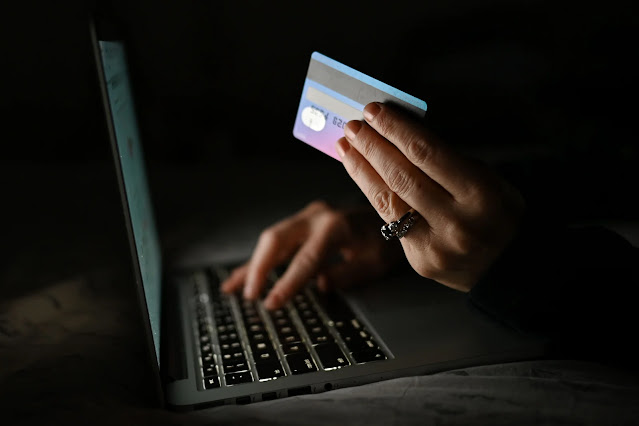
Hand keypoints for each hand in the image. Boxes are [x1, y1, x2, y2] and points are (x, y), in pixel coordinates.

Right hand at [221, 201, 403, 308]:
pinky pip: (277, 241)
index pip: (306, 259)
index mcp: (336, 227)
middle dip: (259, 268)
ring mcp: (307, 216)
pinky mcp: (303, 222)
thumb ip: (348, 274)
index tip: (271, 303)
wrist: (392, 213)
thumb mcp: (376, 262)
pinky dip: (260, 259)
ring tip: (232, 288)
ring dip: (253, 264)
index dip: (287, 283)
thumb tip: (320, 284)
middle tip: (250, 296)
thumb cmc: (387, 241)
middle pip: (276, 239)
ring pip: (271, 238)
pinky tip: (244, 275)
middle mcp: (317, 216)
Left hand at [335, 102, 524, 291]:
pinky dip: (372, 194)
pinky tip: (360, 175)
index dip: (395, 130)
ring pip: (388, 200)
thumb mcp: (488, 179)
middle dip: (372, 146)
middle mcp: (457, 221)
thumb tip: (400, 133)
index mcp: (480, 193)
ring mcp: (437, 245)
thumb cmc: (496, 213)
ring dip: (362, 169)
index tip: (375, 112)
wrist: (510, 267)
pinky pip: (390, 222)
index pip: (426, 153)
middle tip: (354, 126)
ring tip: (346, 146)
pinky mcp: (420, 262)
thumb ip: (447, 161)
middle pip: (401, 176)